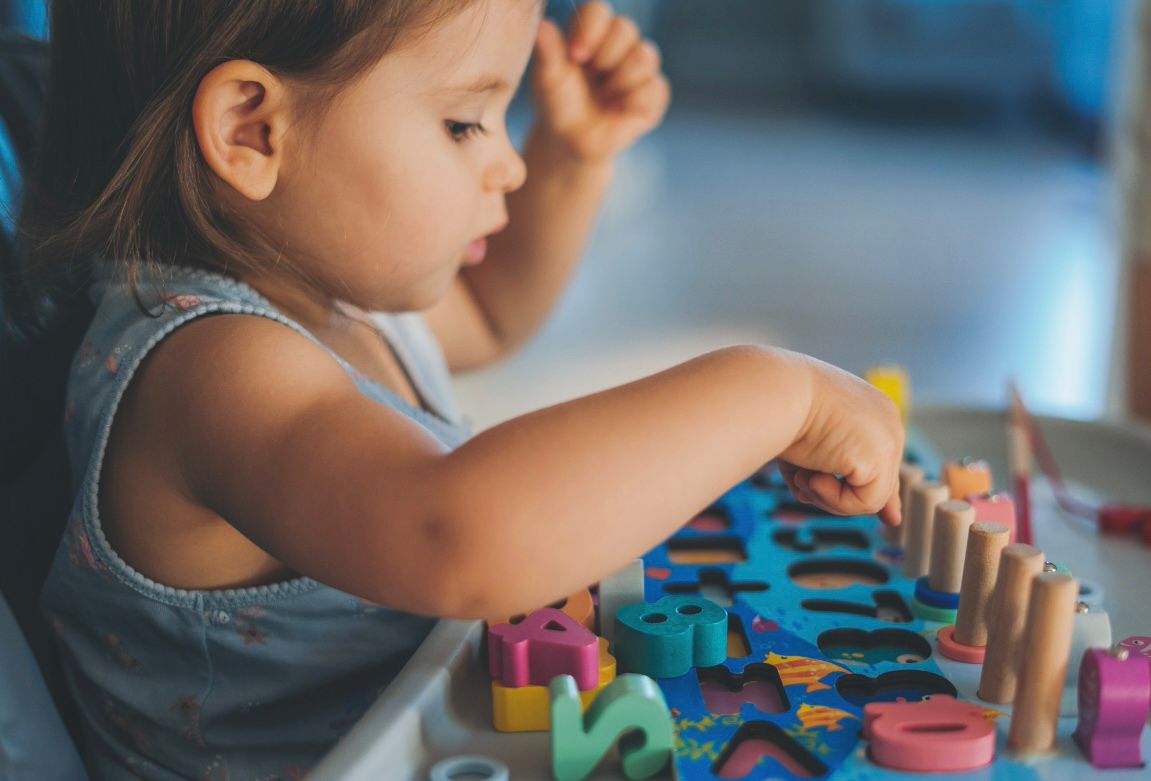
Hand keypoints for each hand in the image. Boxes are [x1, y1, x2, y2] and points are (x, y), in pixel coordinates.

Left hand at [531, 1, 670, 162]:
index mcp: (592, 34)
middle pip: (626, 27)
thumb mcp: (549, 80)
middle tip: (592, 77)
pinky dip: (633, 101)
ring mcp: (640, 69)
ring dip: (619, 80)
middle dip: (606, 55)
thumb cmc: (558, 105)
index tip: (576, 55)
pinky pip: (655, 87)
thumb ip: (548, 53)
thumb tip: (543, 26)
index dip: (590, 28)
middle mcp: (619, 46)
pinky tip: (617, 111)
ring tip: (603, 98)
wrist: (571, 142)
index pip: (598, 11)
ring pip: (644, 56)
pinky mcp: (653, 95)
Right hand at [778, 359, 904, 525]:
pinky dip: (832, 499)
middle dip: (837, 494)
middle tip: (802, 478)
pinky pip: (864, 503)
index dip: (864, 485)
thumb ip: (837, 479)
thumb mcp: (809, 448)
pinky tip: (810, 476)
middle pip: (876, 482)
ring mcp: (888, 438)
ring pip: (868, 499)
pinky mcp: (882, 456)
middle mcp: (886, 422)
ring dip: (827, 496)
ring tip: (801, 474)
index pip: (878, 458)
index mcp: (869, 410)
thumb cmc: (781, 414)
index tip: (886, 516)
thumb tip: (884, 519)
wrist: (775, 393)